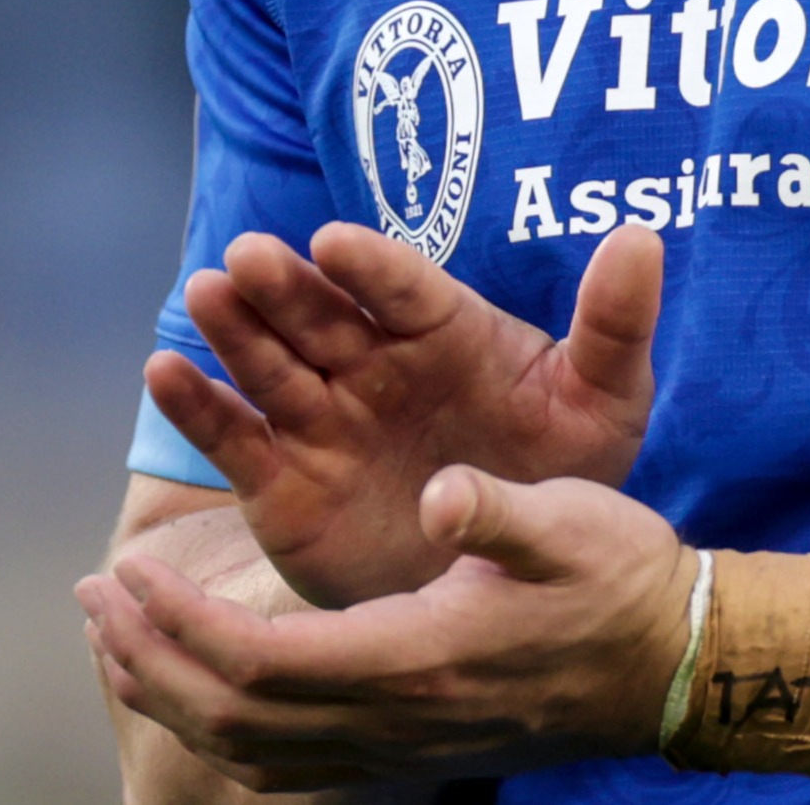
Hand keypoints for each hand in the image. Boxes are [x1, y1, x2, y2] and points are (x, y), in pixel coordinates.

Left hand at [80, 465, 692, 791]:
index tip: (134, 567)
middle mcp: (394, 717)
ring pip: (251, 749)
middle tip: (93, 598)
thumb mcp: (571, 522)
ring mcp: (397, 746)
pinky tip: (196, 682)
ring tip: (120, 637)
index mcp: (416, 656)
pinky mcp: (404, 752)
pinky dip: (219, 725)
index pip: (261, 661)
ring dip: (172, 695)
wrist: (667, 667)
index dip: (181, 621)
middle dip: (148, 659)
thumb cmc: (618, 580)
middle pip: (233, 715)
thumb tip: (442, 494)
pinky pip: (285, 762)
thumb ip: (499, 511)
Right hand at [148, 220, 662, 605]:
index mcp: (443, 331)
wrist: (513, 572)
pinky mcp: (285, 480)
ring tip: (207, 293)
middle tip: (249, 257)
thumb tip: (644, 236)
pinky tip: (165, 372)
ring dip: (235, 329)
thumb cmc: (560, 469)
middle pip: (322, 314)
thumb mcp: (601, 401)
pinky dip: (198, 406)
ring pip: (271, 364)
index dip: (371, 267)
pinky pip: (236, 438)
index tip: (336, 243)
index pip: (404, 289)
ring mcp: (324, 418)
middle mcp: (372, 363)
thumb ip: (614, 324)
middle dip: (287, 285)